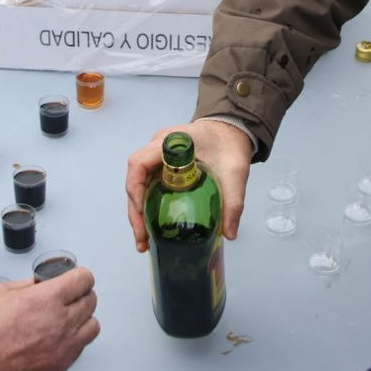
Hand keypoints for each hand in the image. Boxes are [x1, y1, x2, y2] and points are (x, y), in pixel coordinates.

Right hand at [0, 270, 99, 370]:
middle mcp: (60, 323)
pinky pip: (79, 350)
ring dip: (82, 320)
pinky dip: (73, 342)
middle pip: (91, 301)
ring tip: (68, 319)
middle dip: (81, 295)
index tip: (76, 277)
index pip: (84, 279)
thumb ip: (25, 285)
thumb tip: (36, 285)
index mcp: (47, 299)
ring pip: (92, 327)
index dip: (79, 276)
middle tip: (70, 296)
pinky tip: (59, 339)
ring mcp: (62, 348)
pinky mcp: (58, 368)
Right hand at [125, 120, 252, 251]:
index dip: (135, 189)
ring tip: (144, 240)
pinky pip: (147, 185)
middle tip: (142, 239)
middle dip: (135, 211)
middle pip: (135, 178)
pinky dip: (146, 206)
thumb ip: (233, 202)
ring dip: (138, 212)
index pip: (139, 163)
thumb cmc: (230, 145)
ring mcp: (158, 156)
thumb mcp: (235, 173)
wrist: (232, 130)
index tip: (143, 213)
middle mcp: (158, 148)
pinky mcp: (162, 166)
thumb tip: (229, 234)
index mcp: (170, 142)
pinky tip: (152, 227)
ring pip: (138, 184)